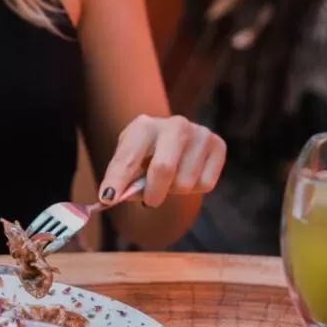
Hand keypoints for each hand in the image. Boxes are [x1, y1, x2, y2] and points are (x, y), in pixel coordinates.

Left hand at [99, 115, 225, 207]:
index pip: (128, 156)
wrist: (176, 140)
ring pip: (185, 183)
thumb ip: (121, 177)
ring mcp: (200, 133)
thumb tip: (111, 198)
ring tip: (170, 180)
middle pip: (163, 169)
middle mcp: (175, 124)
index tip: (107, 198)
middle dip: (153, 192)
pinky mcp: (218, 145)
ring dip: (174, 191)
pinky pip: (205, 184)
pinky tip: (188, 174)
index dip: (117, 179)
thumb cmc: (147, 154)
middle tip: (149, 201)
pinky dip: (194, 189)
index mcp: (144, 125)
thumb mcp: (129, 160)